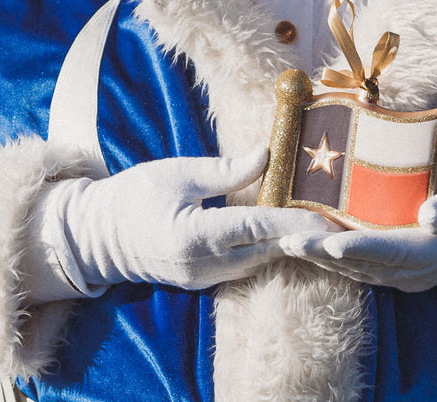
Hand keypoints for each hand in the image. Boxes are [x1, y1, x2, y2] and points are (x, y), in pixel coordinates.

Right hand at [36, 148, 336, 293]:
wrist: (98, 236)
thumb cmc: (134, 195)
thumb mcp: (177, 172)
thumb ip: (225, 169)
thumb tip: (267, 155)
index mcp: (194, 234)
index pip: (257, 227)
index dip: (294, 222)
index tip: (325, 217)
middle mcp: (203, 264)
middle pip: (266, 251)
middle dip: (302, 238)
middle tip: (338, 222)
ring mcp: (203, 278)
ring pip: (258, 262)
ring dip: (287, 245)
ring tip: (320, 225)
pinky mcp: (202, 281)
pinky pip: (243, 268)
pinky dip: (265, 251)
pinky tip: (286, 235)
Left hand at [280, 175, 436, 292]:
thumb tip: (429, 215)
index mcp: (430, 252)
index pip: (388, 251)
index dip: (358, 248)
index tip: (330, 243)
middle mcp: (410, 270)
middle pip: (360, 263)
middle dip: (322, 253)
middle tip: (288, 241)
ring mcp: (400, 274)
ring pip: (353, 268)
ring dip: (319, 257)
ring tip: (286, 242)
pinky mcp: (393, 269)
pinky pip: (357, 267)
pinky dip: (330, 258)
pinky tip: (308, 246)